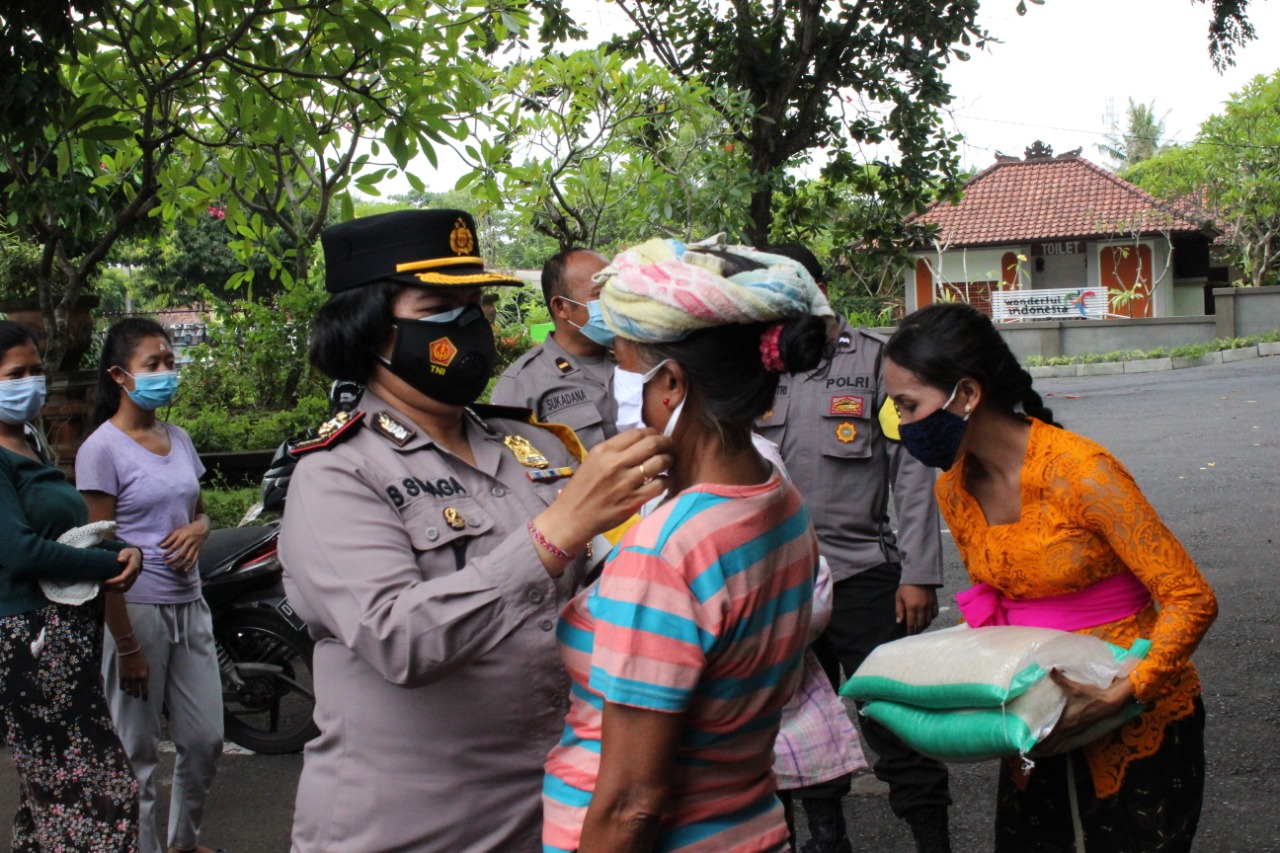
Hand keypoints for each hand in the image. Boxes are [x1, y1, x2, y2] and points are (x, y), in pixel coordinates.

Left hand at [103, 547, 141, 593]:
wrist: (136, 557)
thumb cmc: (129, 554)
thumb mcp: (127, 552)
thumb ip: (124, 555)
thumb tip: (120, 560)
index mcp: (133, 568)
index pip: (124, 578)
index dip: (114, 581)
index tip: (105, 581)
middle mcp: (134, 575)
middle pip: (124, 586)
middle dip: (113, 587)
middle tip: (103, 584)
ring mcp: (133, 580)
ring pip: (124, 589)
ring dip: (114, 590)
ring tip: (105, 587)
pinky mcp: (131, 583)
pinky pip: (124, 590)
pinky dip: (116, 591)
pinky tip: (109, 588)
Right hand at [115, 643, 149, 700]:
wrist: (129, 651)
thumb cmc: (140, 658)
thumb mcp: (147, 666)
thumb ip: (146, 676)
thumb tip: (144, 684)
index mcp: (144, 675)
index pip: (145, 689)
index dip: (145, 696)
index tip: (145, 700)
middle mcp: (135, 678)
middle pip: (136, 693)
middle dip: (137, 696)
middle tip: (137, 696)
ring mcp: (127, 678)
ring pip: (128, 691)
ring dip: (130, 693)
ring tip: (131, 692)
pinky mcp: (121, 677)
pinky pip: (122, 687)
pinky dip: (123, 689)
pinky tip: (125, 688)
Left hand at [160, 517, 209, 572]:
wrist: (202, 527)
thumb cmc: (187, 529)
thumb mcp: (178, 531)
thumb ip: (169, 539)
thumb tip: (161, 546)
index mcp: (183, 536)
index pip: (175, 546)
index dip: (168, 552)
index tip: (163, 556)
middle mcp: (190, 542)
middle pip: (181, 553)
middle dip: (173, 560)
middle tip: (166, 563)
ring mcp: (195, 547)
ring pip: (188, 558)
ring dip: (181, 564)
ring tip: (174, 568)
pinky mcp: (199, 550)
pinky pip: (195, 559)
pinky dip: (191, 565)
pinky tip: (185, 570)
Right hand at [533, 429, 674, 573]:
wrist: (572, 517)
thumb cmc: (582, 489)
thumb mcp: (593, 461)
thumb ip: (615, 451)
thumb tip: (641, 442)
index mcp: (604, 451)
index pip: (637, 433)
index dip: (653, 432)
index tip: (658, 436)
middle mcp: (616, 463)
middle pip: (653, 444)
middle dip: (667, 443)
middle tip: (670, 447)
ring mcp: (626, 483)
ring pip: (660, 462)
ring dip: (669, 460)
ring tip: (668, 463)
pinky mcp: (633, 501)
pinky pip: (659, 485)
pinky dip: (665, 481)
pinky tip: (662, 481)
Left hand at [895, 584, 937, 634]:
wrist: (919, 575)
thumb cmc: (906, 587)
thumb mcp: (899, 597)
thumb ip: (899, 610)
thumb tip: (899, 622)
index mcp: (911, 607)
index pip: (911, 623)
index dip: (910, 630)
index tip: (909, 635)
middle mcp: (922, 608)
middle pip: (921, 624)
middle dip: (917, 630)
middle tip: (915, 633)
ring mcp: (929, 605)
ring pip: (928, 620)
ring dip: (924, 626)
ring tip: (920, 628)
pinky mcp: (935, 602)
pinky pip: (935, 614)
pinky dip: (931, 618)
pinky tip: (928, 619)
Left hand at [1035, 670, 1134, 754]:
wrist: (1109, 702)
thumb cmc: (1090, 696)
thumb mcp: (1075, 687)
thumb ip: (1060, 679)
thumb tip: (1050, 669)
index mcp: (1065, 721)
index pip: (1050, 734)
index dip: (1039, 741)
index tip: (1029, 746)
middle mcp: (1069, 728)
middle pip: (1053, 742)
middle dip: (1042, 747)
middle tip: (1030, 750)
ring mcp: (1075, 730)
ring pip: (1061, 742)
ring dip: (1051, 746)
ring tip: (1040, 751)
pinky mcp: (1081, 728)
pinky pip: (1068, 739)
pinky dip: (1061, 744)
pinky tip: (1057, 746)